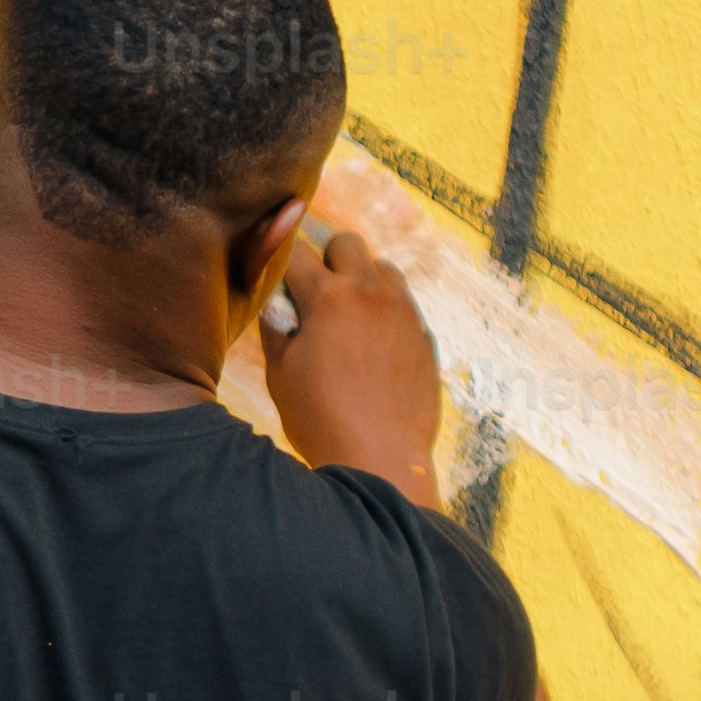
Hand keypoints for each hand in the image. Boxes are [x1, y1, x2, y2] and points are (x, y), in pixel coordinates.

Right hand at [256, 199, 447, 507]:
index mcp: (328, 298)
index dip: (280, 263)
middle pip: (347, 243)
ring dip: (361, 282)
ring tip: (348, 320)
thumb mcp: (281, 375)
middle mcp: (370, 293)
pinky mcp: (424, 335)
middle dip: (327, 260)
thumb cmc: (320, 418)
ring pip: (382, 268)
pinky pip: (402, 305)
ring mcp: (404, 312)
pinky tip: (372, 350)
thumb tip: (276, 305)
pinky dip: (384, 314)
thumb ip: (276, 329)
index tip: (276, 279)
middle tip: (316, 298)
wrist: (381, 457)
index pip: (296, 253)